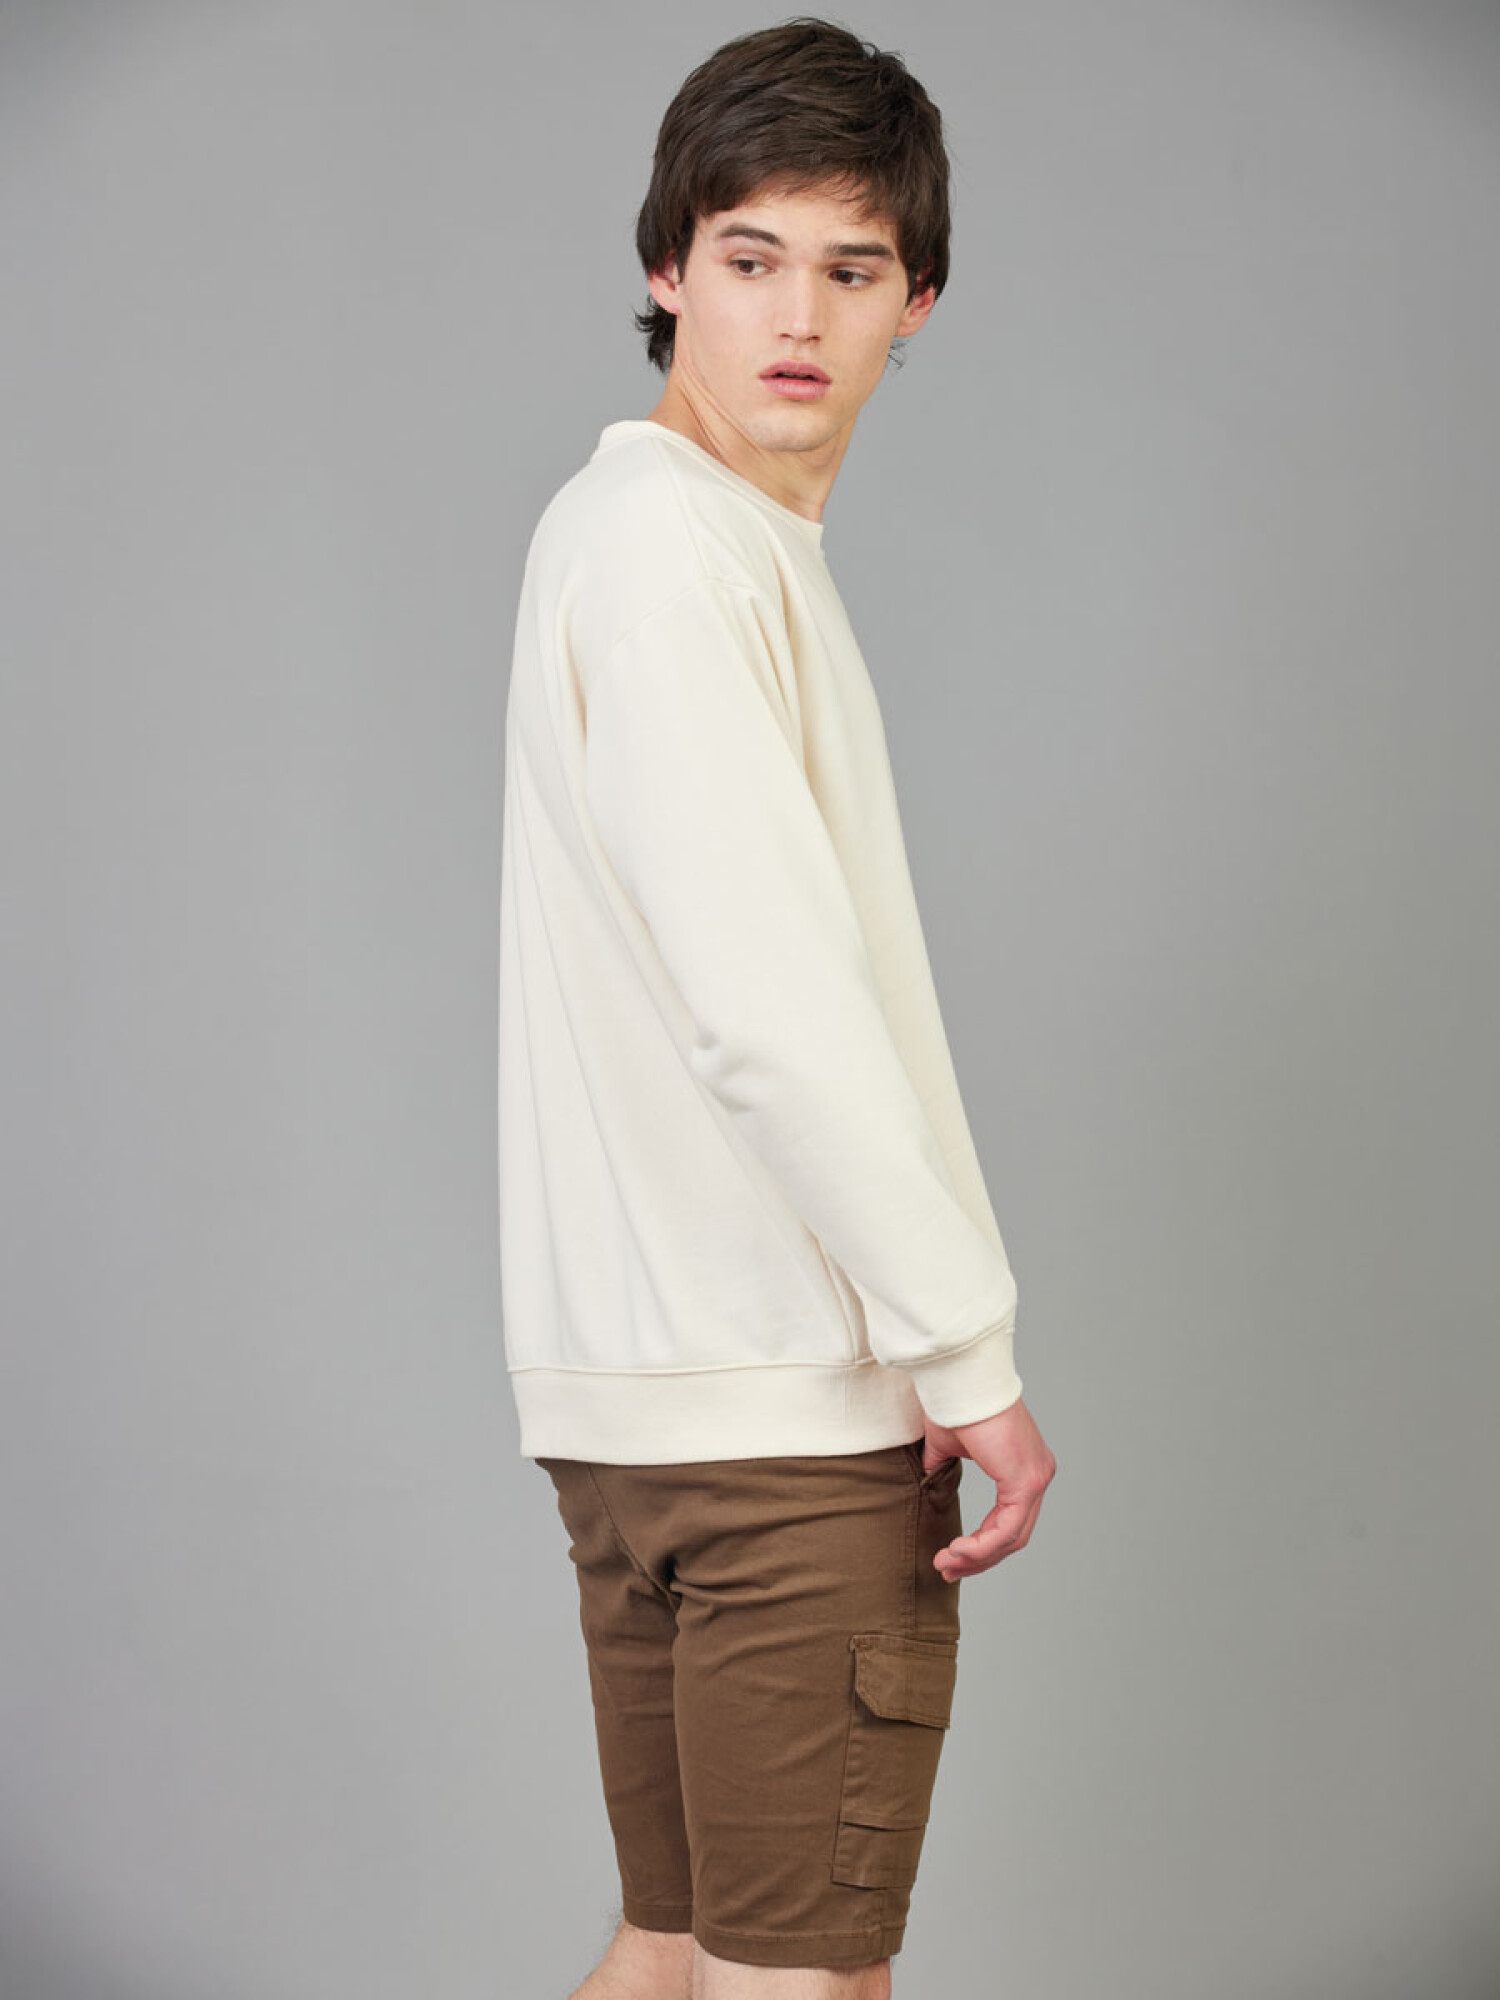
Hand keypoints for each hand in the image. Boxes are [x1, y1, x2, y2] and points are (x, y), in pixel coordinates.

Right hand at [919, 1397, 1055, 1580]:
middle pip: (1014, 1536)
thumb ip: (941, 1470)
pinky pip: (1007, 1529)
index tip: (952, 1557)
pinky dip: (982, 1546)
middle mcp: (1037, 1475)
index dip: (981, 1545)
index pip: (1010, 1521)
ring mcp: (1036, 1478)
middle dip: (978, 1559)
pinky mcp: (1026, 1481)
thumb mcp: (946, 1447)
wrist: (959, 1380)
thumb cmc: (954, 1403)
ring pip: (1012, 1538)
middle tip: (947, 1569)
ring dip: (976, 1557)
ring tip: (946, 1562)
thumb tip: (927, 1486)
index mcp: (1024, 1467)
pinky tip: (957, 1550)